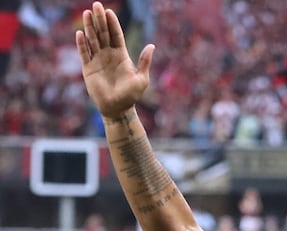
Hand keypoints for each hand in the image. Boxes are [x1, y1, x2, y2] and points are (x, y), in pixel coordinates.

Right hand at [76, 1, 154, 118]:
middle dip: (99, 20)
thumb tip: (152, 45)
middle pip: (102, 33)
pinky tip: (79, 33)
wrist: (118, 108)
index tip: (109, 11)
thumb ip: (144, 62)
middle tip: (96, 5)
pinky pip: (84, 53)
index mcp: (121, 55)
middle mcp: (108, 55)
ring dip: (89, 27)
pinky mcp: (88, 68)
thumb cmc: (131, 95)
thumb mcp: (142, 78)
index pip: (116, 35)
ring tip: (87, 13)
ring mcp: (97, 60)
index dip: (112, 24)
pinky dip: (81, 44)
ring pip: (92, 40)